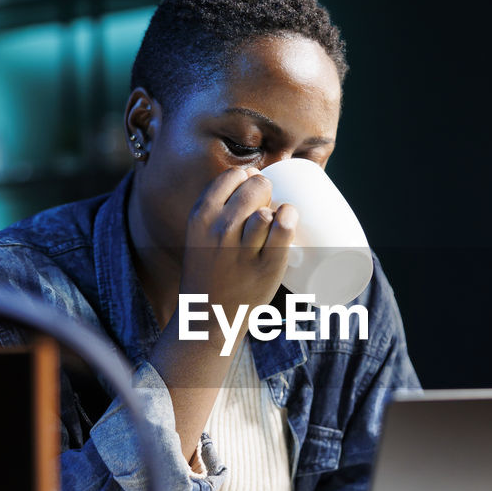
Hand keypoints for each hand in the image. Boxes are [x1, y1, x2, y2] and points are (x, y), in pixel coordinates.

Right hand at [179, 168, 297, 330]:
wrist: (207, 316)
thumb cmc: (210, 268)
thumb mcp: (201, 233)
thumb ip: (221, 206)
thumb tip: (256, 174)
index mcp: (200, 216)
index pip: (233, 175)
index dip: (247, 179)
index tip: (250, 194)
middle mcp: (219, 230)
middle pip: (257, 187)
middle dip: (267, 191)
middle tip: (265, 209)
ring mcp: (242, 251)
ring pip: (268, 211)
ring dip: (277, 211)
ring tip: (273, 226)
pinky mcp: (265, 268)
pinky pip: (284, 230)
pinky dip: (290, 220)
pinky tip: (289, 220)